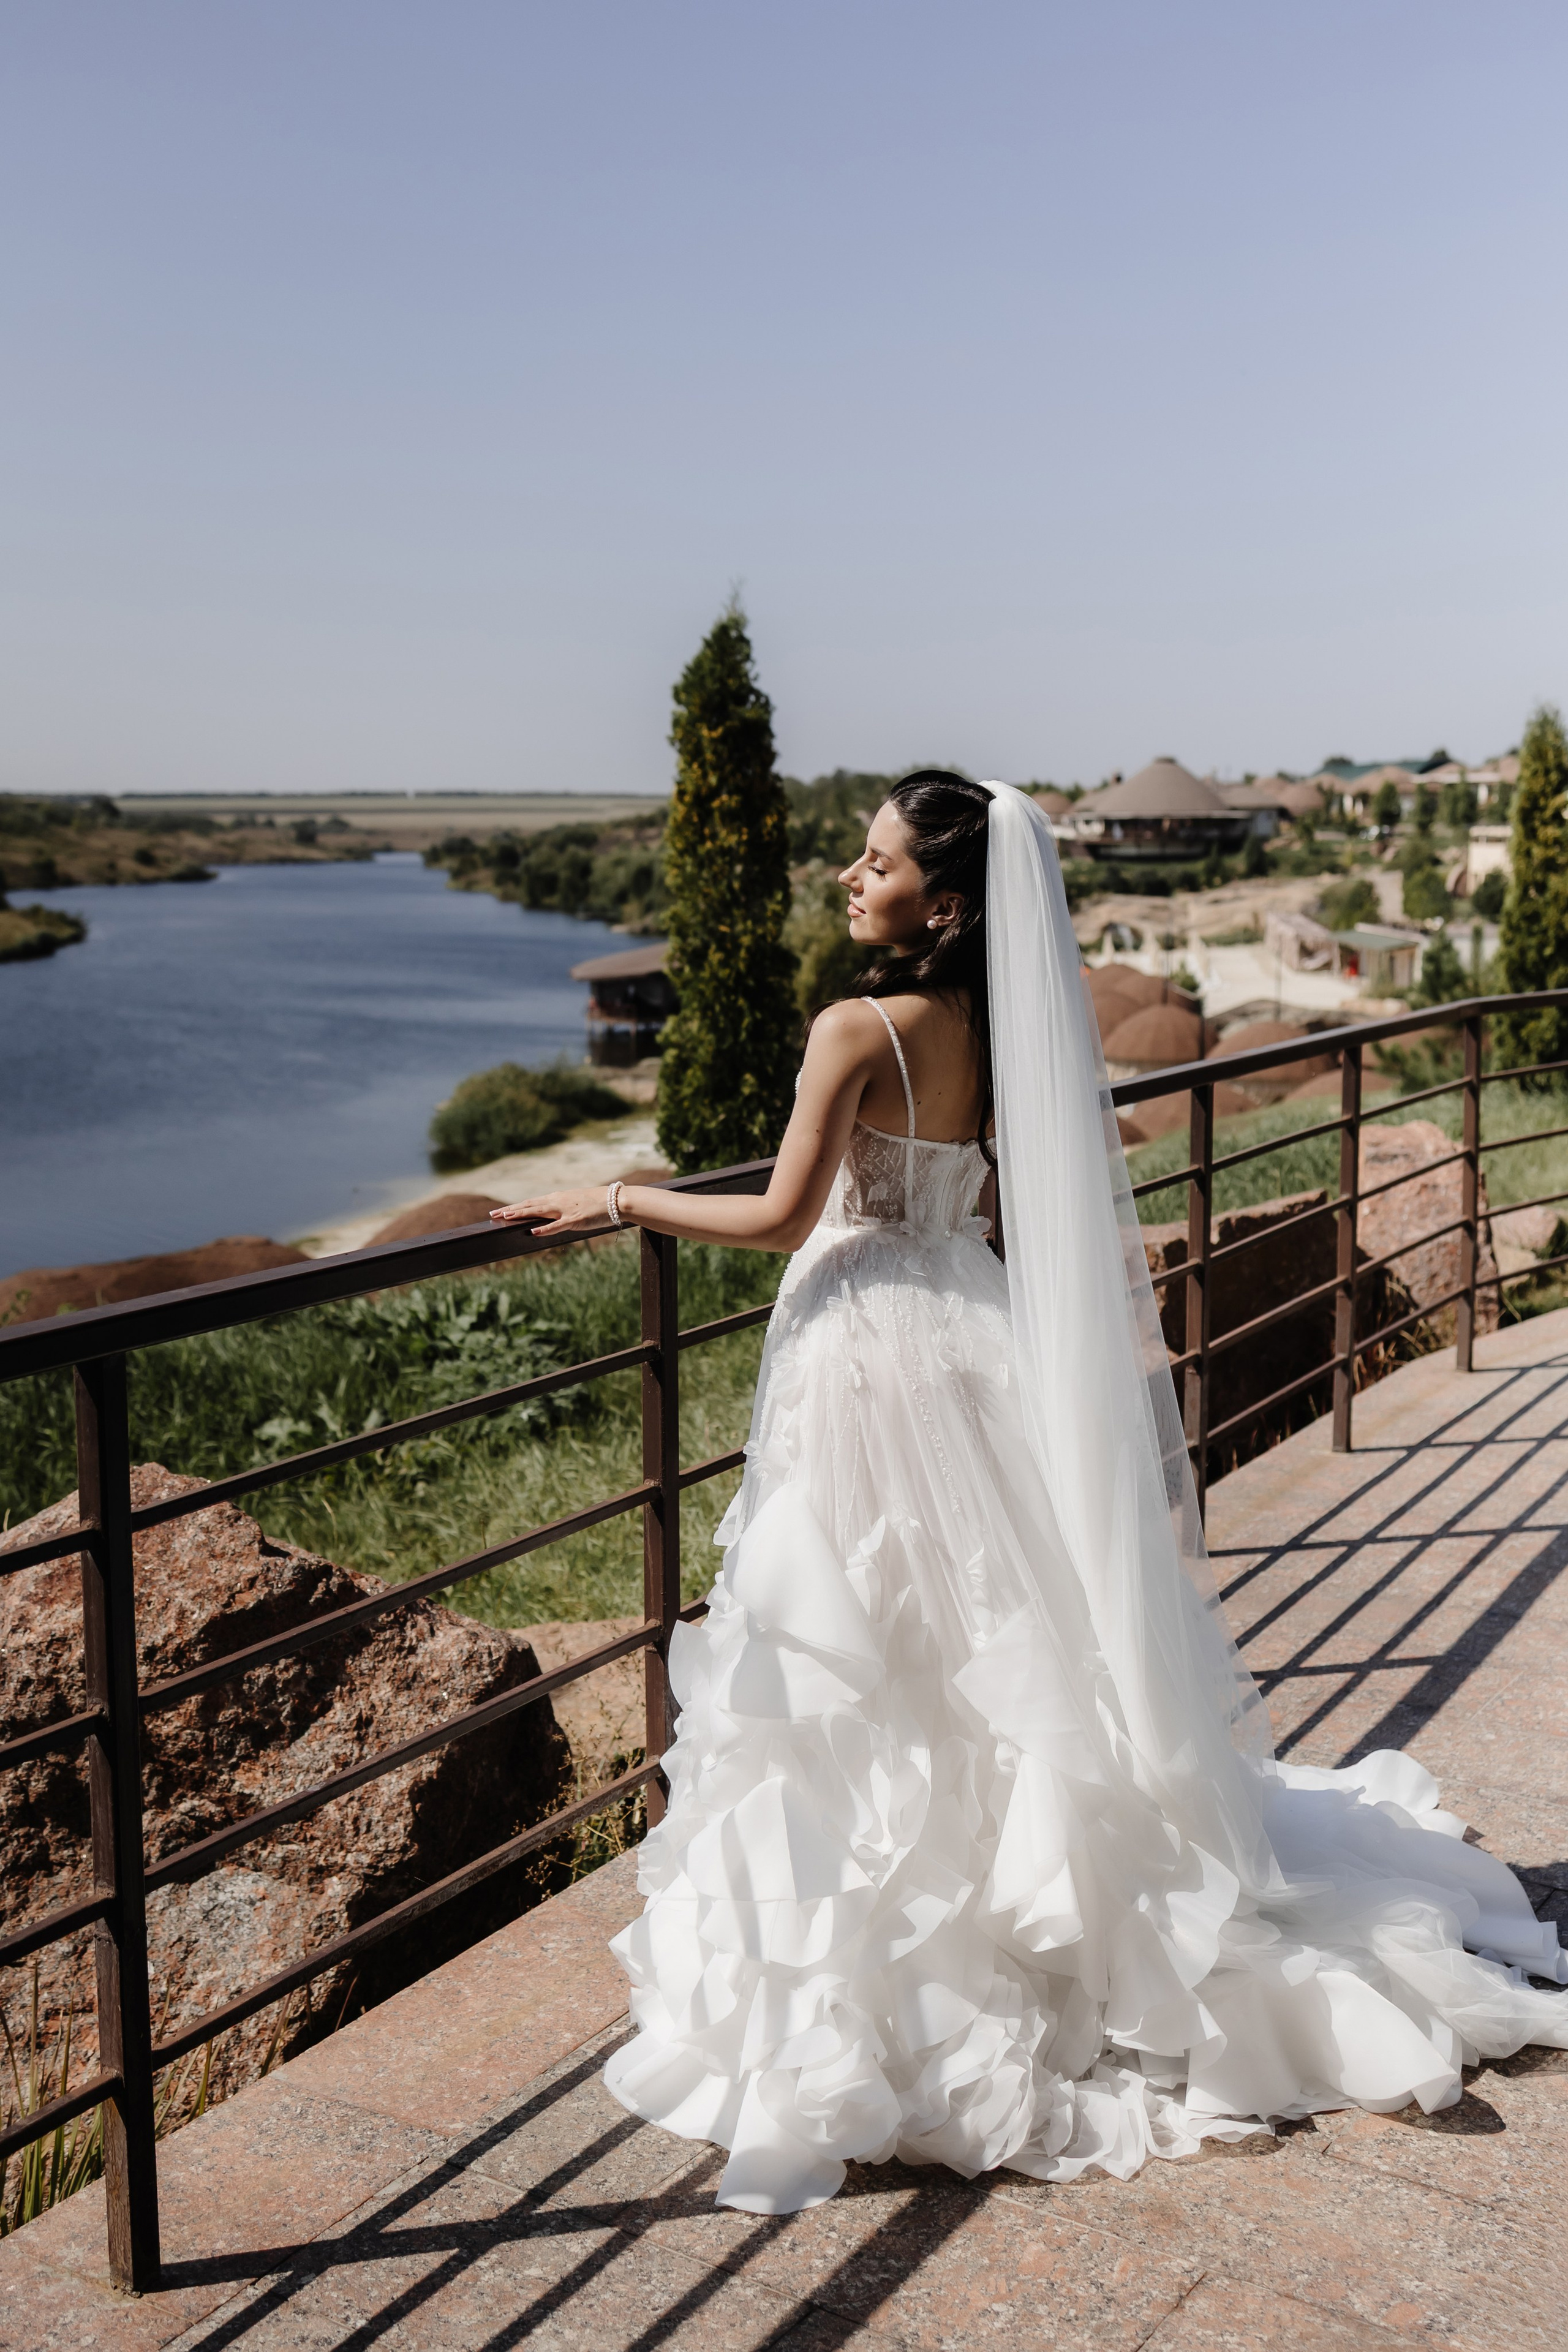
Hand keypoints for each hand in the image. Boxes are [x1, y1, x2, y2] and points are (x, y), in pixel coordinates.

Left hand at [489, 1185, 617, 1238]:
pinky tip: (532, 1231)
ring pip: (538, 1212)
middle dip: (511, 1210)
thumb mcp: (577, 1203)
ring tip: (505, 1218)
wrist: (616, 1200)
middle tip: (493, 1214)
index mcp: (558, 1198)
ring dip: (520, 1215)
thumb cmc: (599, 1203)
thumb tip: (553, 1216)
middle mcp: (558, 1201)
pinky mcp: (575, 1220)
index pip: (532, 1202)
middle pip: (529, 1205)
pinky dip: (544, 1229)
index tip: (501, 1211)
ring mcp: (565, 1210)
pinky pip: (557, 1225)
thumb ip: (564, 1208)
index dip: (516, 1207)